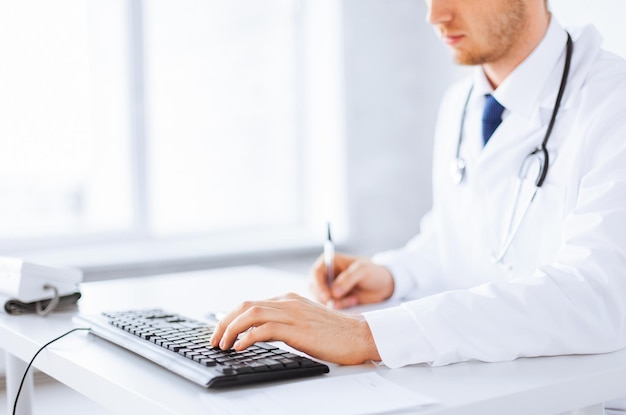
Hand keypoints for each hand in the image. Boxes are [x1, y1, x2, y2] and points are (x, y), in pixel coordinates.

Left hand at [209, 293, 380, 364]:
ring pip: (251, 314)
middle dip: (224, 322)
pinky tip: (239, 348)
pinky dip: (247, 337)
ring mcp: (293, 313)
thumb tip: (262, 333)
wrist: (359, 336)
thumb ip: (286, 321)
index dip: (231, 317)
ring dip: (231, 329)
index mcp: (288, 299)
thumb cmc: (335, 334)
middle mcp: (288, 302)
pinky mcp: (297, 328)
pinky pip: (264, 329)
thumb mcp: (305, 322)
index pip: (251, 303)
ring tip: (222, 345)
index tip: (220, 332)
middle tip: (214, 340)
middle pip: (245, 305)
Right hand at [310, 253, 394, 308]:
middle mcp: (326, 274)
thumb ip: (348, 279)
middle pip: (314, 288)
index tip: (327, 297)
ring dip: (335, 302)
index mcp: (330, 262)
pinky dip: (341, 306)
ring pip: (321, 299)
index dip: (318, 285)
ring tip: (353, 299)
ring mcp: (329, 287)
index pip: (316, 273)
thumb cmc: (373, 272)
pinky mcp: (335, 299)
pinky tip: (354, 301)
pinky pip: (330, 306)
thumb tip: (333, 292)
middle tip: (339, 302)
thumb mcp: (362, 271)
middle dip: (325, 297)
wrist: (383, 286)